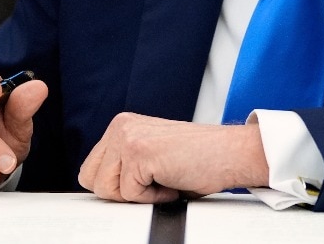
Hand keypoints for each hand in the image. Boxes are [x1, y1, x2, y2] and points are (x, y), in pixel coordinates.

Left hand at [78, 113, 268, 202]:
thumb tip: (102, 186)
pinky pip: (130, 194)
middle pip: (91, 179)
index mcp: (123, 126)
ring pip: (106, 189)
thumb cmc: (200, 158)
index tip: (141, 184)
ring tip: (164, 179)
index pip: (91, 169)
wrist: (231, 153)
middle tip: (152, 184)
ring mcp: (129, 137)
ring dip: (138, 195)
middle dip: (120, 192)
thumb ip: (125, 163)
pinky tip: (173, 181)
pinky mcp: (139, 152)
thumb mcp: (152, 156)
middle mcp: (122, 126)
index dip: (116, 187)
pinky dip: (154, 197)